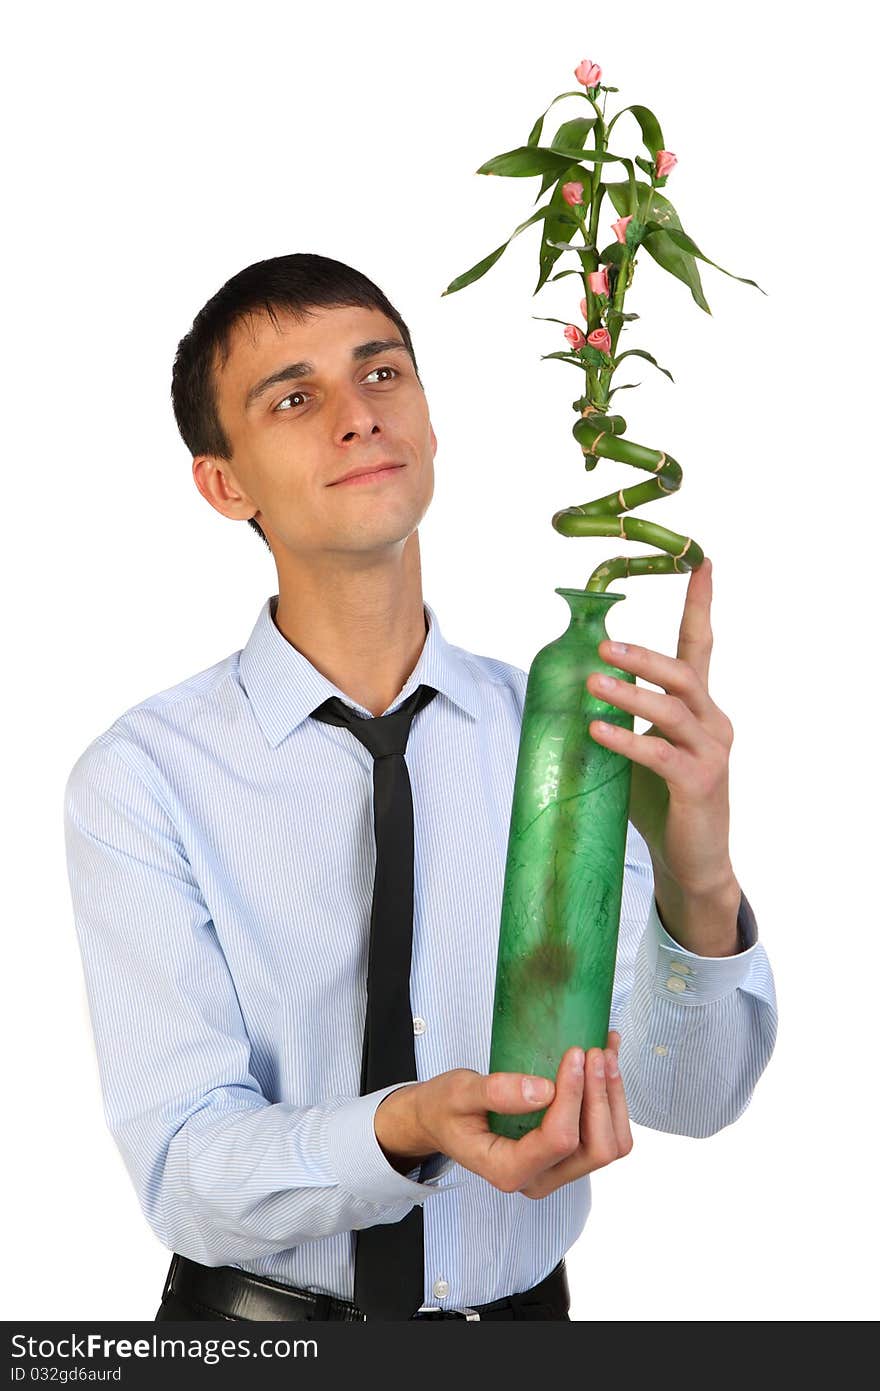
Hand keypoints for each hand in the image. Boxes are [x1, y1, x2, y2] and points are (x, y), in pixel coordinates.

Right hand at [375, 1031, 631, 1198]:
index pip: (559, 1139)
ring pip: (609, 1145)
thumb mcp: (459, 1093)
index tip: (574, 1053)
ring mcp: (556, 1170)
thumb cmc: (447, 1108)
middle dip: (601, 1096)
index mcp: (508, 1170)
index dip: (573, 1095)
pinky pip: (605, 1134)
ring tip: (606, 1054)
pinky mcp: (568, 1156)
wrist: (443, 1120)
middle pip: (595, 1148)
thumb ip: (496, 1093)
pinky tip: (605, 1064)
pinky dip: (613, 1100)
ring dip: (613, 1098)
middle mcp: (539, 1178)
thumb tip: (542, 1090)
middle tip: (595, 1051)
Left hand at [586, 556, 735, 895]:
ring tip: (592, 685)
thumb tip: (570, 690)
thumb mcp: (643, 751)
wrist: (692, 862)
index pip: (702, 645)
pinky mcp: (699, 783)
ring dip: (629, 692)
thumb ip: (624, 718)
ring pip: (672, 709)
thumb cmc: (662, 803)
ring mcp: (711, 753)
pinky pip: (660, 754)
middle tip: (603, 643)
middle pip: (683, 671)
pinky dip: (626, 739)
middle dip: (643, 654)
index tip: (702, 562)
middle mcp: (713, 722)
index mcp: (701, 708)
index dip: (701, 603)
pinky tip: (598, 731)